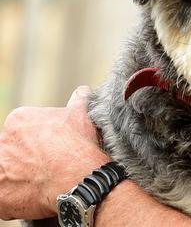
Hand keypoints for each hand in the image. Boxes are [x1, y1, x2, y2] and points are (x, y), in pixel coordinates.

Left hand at [0, 86, 109, 219]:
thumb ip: (77, 101)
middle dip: (26, 158)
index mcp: (19, 120)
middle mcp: (3, 140)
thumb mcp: (81, 116)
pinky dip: (15, 198)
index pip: (22, 131)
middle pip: (12, 151)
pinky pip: (3, 197)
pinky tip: (35, 194)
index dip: (38, 141)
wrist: (80, 178)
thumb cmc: (79, 146)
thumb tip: (83, 92)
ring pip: (6, 172)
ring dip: (19, 177)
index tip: (51, 149)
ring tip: (41, 182)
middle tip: (47, 166)